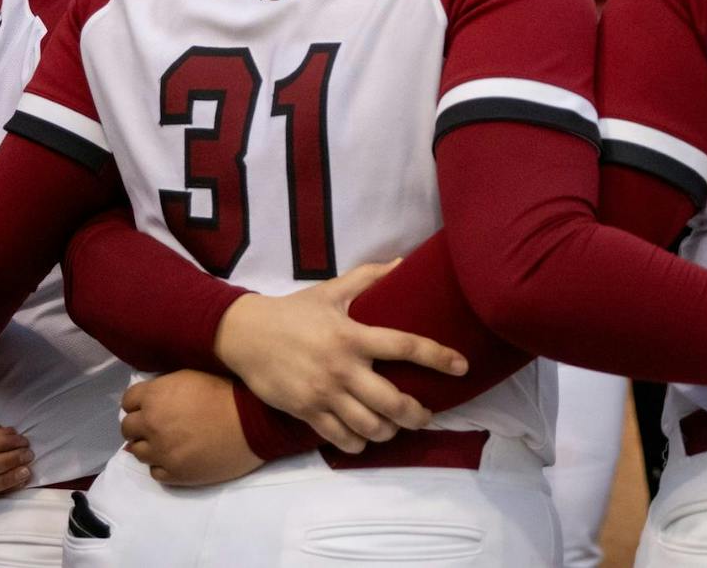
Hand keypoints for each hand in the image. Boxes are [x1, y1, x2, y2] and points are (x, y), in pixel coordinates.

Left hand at [121, 371, 263, 486]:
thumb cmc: (226, 392)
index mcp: (154, 397)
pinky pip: (155, 472)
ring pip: (138, 452)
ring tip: (168, 442)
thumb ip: (164, 388)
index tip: (151, 405)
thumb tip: (148, 401)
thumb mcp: (190, 376)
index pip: (127, 402)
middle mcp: (151, 425)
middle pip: (127, 428)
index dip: (139, 403)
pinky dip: (162, 464)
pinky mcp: (175, 474)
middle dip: (139, 425)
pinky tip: (177, 457)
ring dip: (149, 446)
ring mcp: (162, 452)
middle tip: (157, 425)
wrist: (253, 422)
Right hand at [213, 261, 467, 452]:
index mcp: (352, 335)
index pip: (405, 346)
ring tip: (395, 426)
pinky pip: (340, 438)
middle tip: (426, 414)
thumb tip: (402, 264)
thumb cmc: (292, 312)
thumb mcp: (330, 290)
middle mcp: (342, 368)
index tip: (461, 366)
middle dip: (417, 414)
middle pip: (392, 401)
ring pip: (369, 426)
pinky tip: (364, 437)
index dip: (437, 357)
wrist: (245, 334)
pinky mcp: (306, 412)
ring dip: (389, 431)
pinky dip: (359, 442)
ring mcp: (324, 394)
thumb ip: (368, 278)